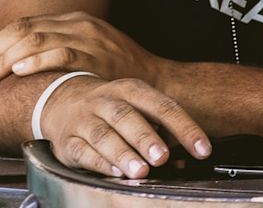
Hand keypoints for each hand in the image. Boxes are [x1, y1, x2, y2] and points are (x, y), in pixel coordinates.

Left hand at [0, 12, 168, 85]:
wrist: (156, 82)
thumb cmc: (119, 71)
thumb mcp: (90, 49)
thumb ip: (60, 46)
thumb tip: (19, 58)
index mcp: (75, 19)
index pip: (25, 24)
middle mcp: (80, 24)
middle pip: (24, 30)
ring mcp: (90, 39)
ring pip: (36, 40)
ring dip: (6, 59)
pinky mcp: (98, 56)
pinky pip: (61, 54)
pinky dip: (37, 61)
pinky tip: (19, 71)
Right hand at [38, 75, 210, 177]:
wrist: (59, 99)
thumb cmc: (111, 108)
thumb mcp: (137, 106)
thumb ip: (161, 130)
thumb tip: (184, 158)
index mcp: (131, 90)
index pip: (163, 106)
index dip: (185, 128)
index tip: (202, 149)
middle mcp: (106, 101)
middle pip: (127, 117)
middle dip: (146, 138)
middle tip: (162, 157)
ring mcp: (83, 120)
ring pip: (103, 136)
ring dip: (123, 154)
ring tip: (141, 171)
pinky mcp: (67, 141)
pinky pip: (83, 152)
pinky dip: (100, 163)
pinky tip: (116, 172)